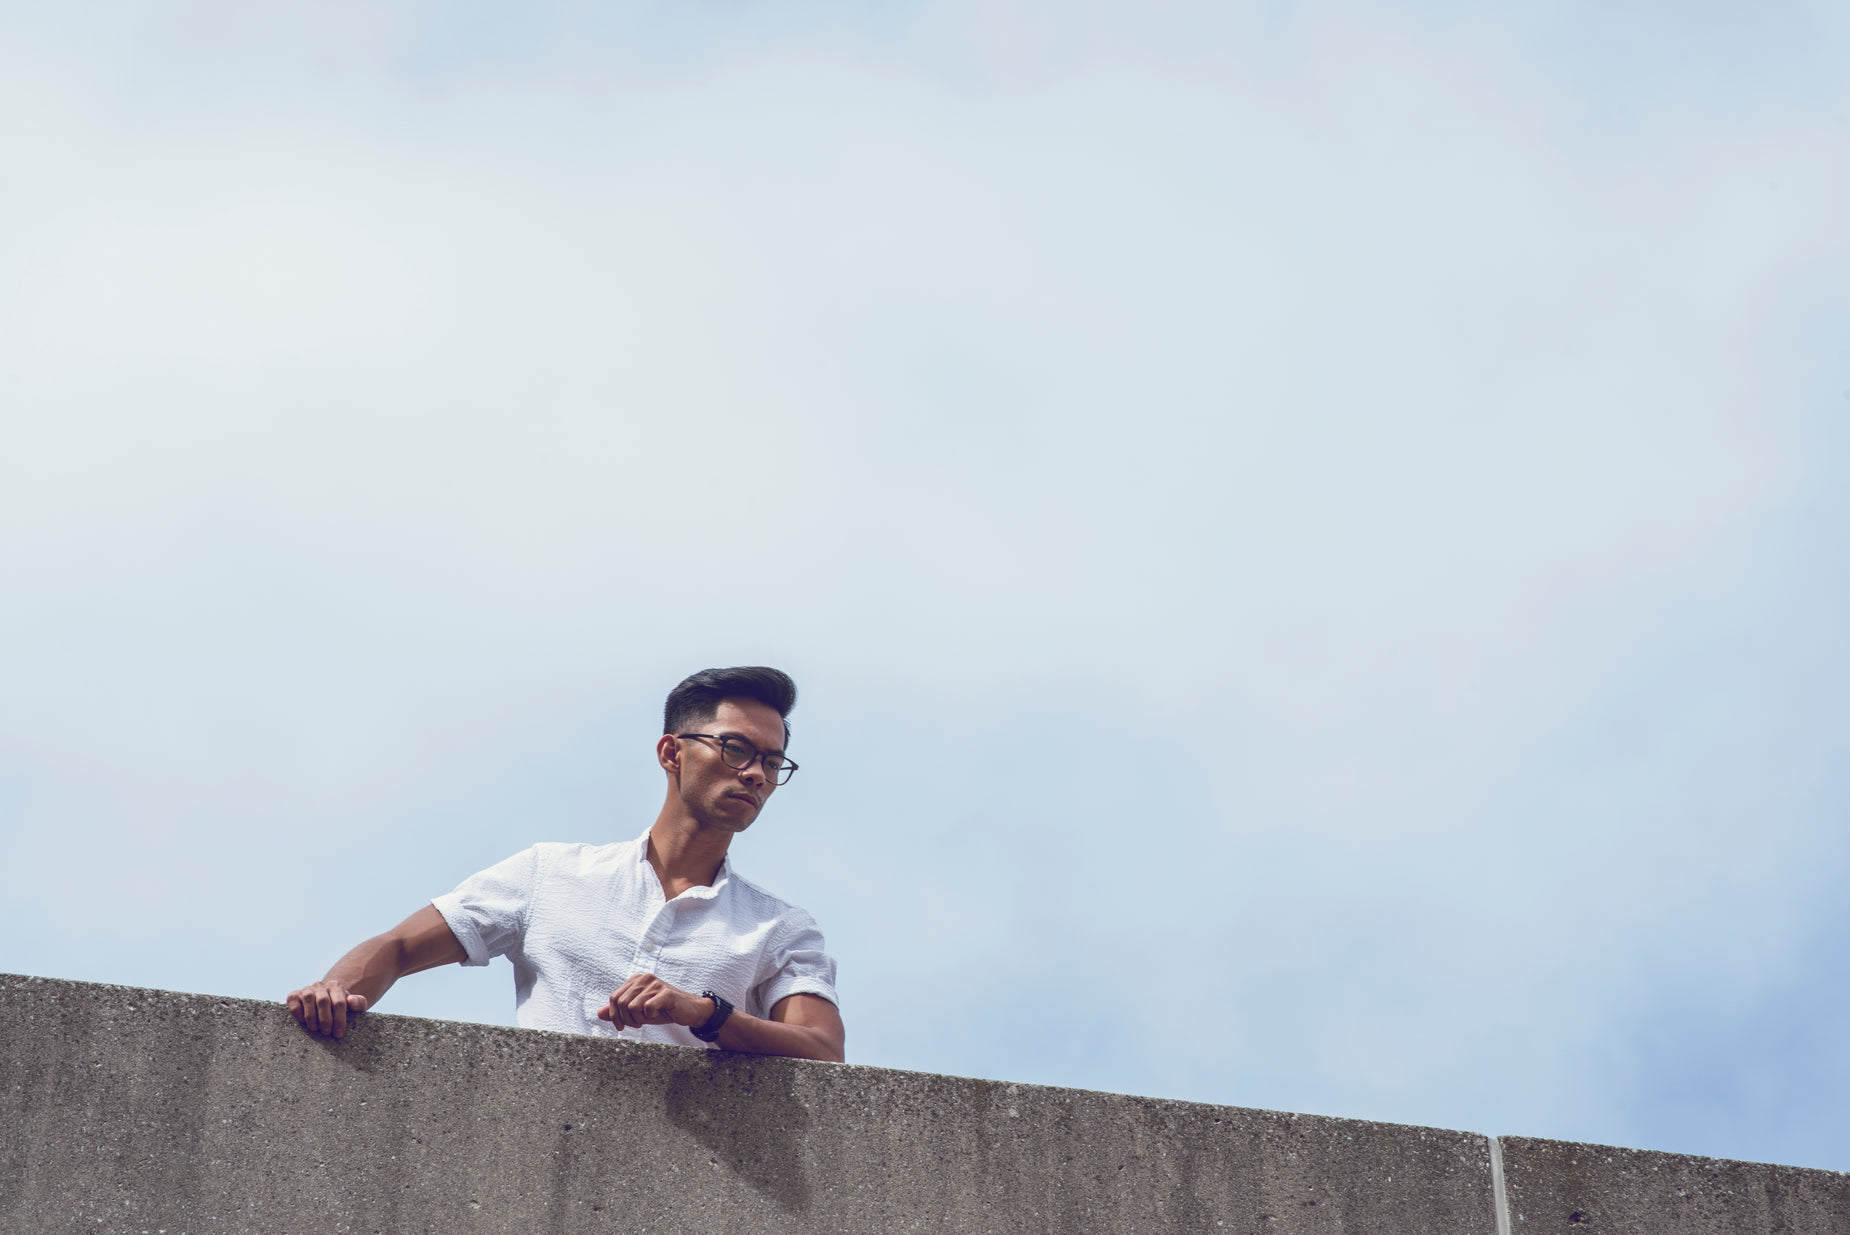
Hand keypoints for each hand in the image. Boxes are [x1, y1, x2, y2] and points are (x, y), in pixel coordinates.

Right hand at [287, 979, 368, 1038]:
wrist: (324, 1002)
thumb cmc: (340, 1007)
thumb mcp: (353, 1005)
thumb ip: (359, 1003)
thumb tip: (352, 1001)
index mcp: (336, 986)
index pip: (339, 1003)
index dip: (339, 1019)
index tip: (338, 1034)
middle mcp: (320, 985)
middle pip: (323, 1001)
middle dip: (325, 1019)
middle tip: (327, 1032)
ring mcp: (306, 989)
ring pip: (309, 999)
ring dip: (311, 1015)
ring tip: (315, 1028)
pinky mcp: (294, 995)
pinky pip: (294, 1001)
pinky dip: (297, 1011)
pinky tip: (302, 1021)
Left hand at [596, 974, 713, 1030]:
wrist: (689, 1010)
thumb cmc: (663, 1009)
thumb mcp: (638, 1011)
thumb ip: (618, 1011)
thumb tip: (599, 1013)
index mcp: (636, 980)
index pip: (614, 997)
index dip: (615, 1015)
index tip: (622, 1026)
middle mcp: (644, 978)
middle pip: (622, 1003)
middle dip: (627, 1019)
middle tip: (638, 1024)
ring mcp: (656, 984)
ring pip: (633, 1007)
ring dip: (639, 1019)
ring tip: (648, 1019)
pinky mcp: (666, 993)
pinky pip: (648, 1008)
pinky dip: (650, 1016)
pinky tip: (658, 1014)